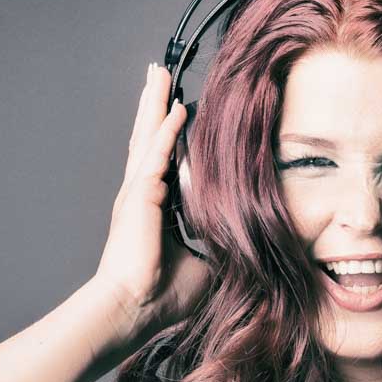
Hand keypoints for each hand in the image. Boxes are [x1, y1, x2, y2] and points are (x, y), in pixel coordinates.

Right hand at [94, 63, 209, 342]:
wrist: (134, 308)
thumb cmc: (161, 295)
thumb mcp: (203, 265)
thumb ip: (218, 245)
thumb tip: (247, 244)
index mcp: (152, 208)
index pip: (162, 158)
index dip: (168, 132)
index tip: (177, 107)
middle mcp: (141, 194)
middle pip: (149, 137)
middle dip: (155, 103)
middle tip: (158, 73)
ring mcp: (137, 193)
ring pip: (148, 136)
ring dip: (156, 103)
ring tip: (159, 73)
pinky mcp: (139, 196)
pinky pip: (156, 154)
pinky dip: (167, 131)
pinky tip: (177, 107)